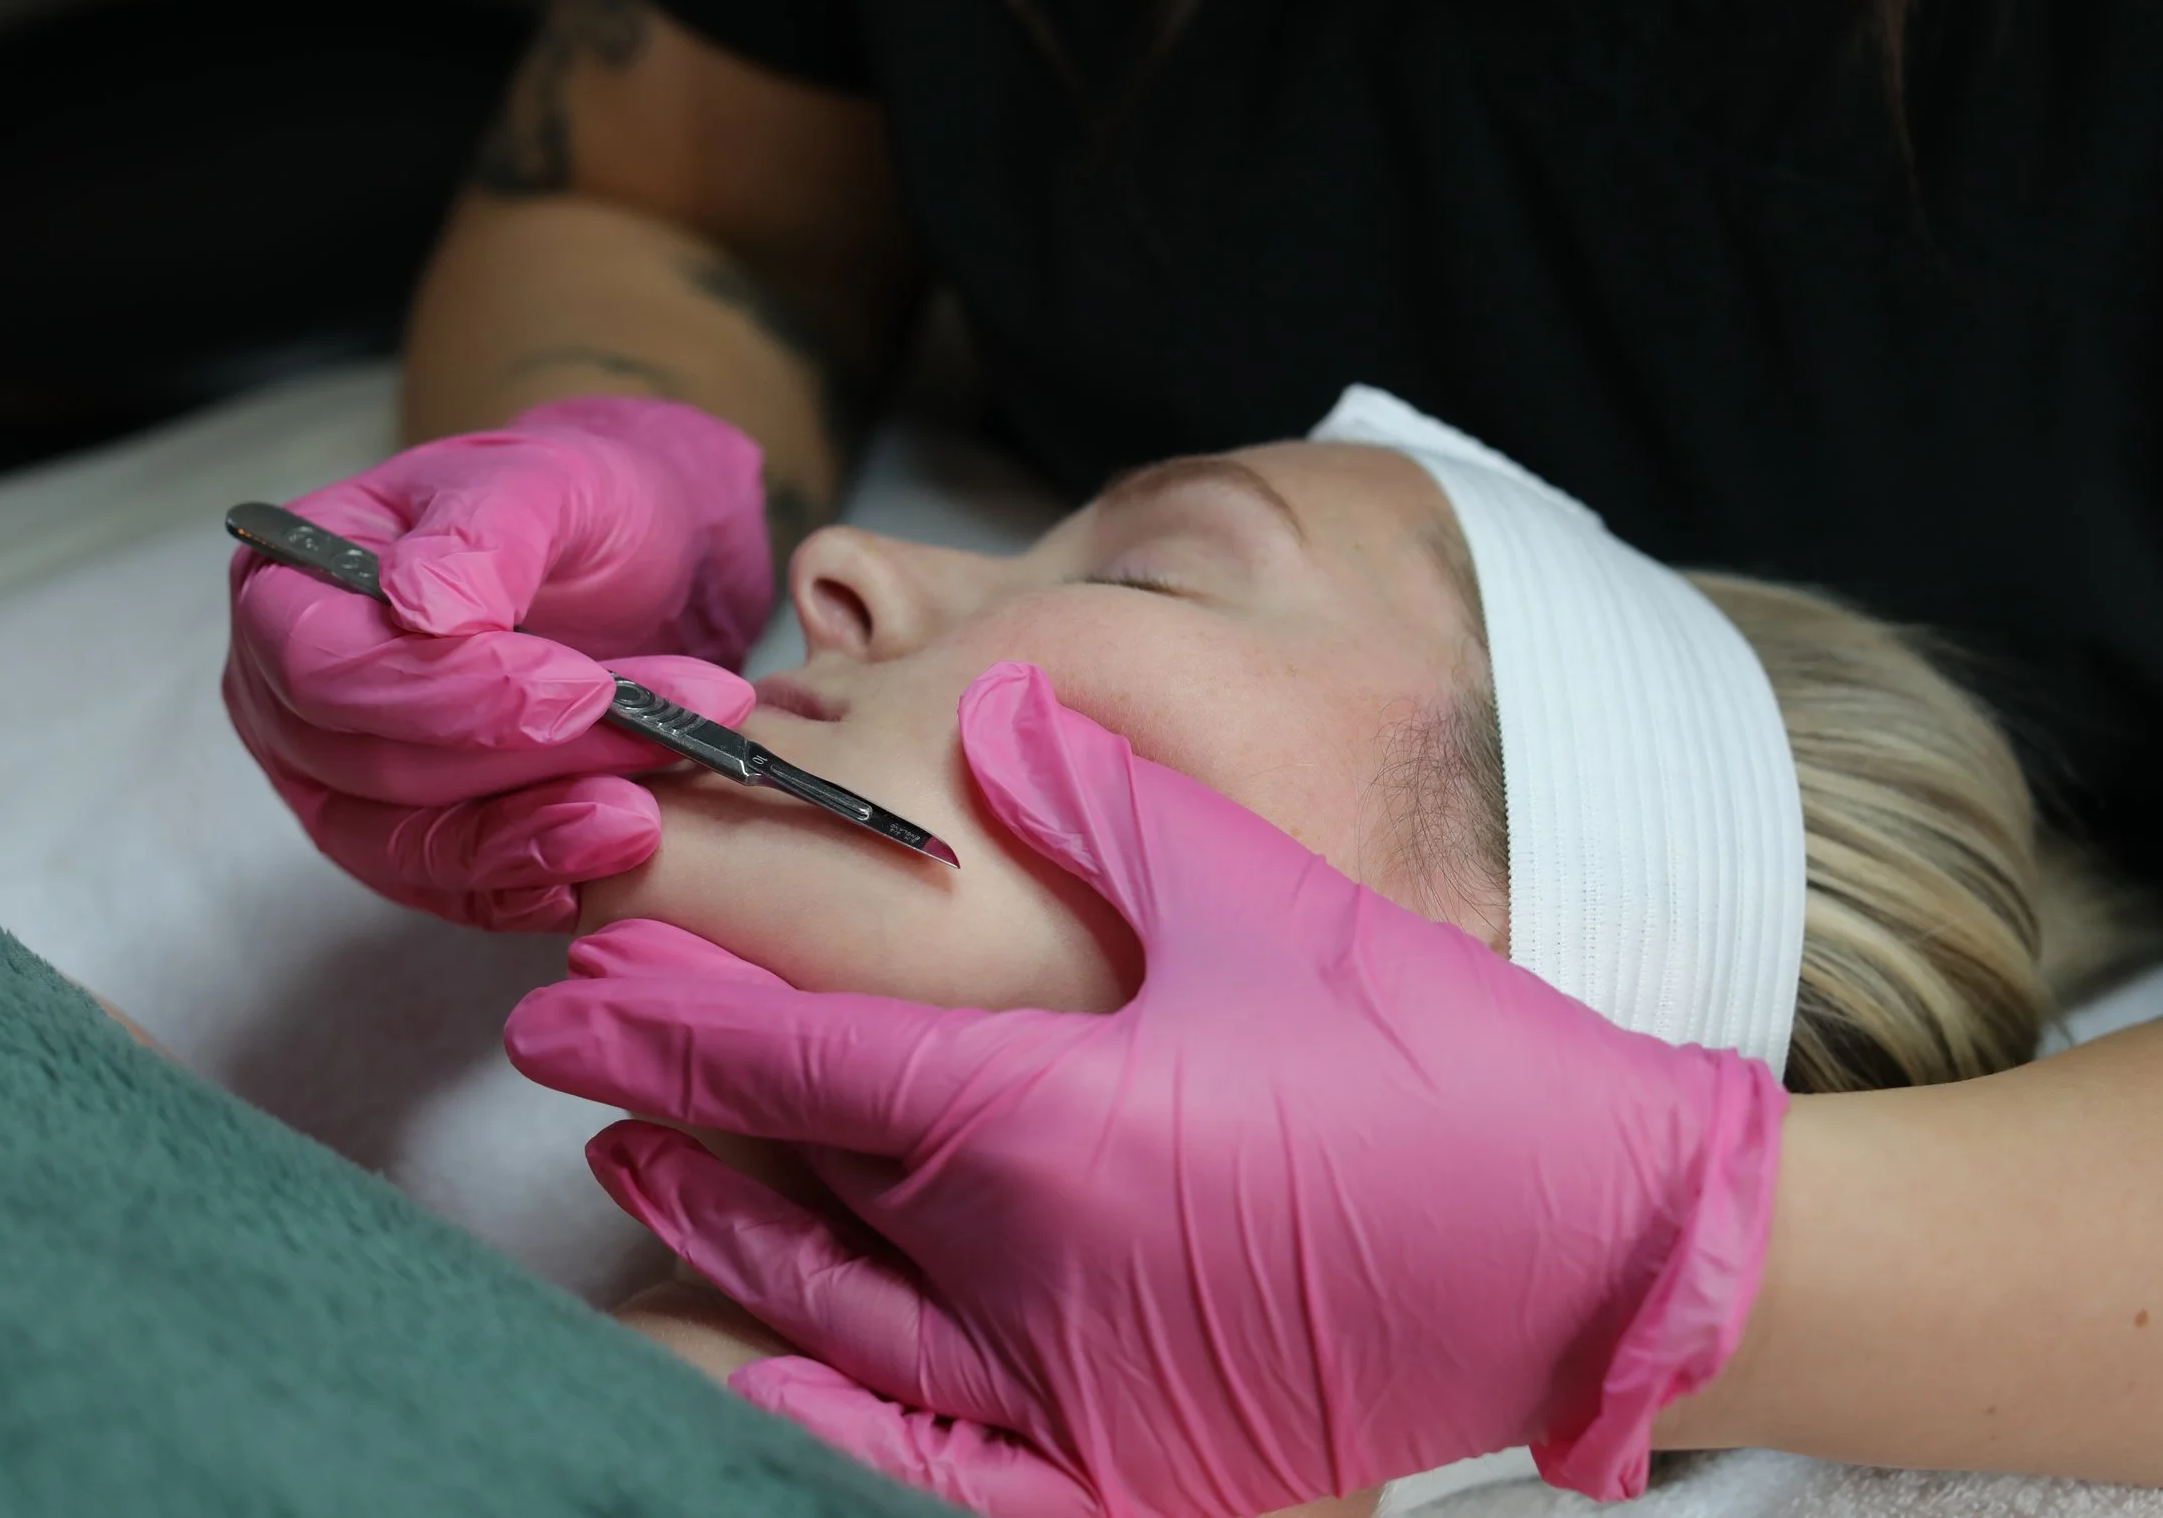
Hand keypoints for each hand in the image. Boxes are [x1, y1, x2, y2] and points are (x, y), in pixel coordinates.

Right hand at [226, 396, 773, 930]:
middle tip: (663, 737)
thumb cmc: (565, 506)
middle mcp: (286, 695)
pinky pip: (447, 888)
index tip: (582, 688)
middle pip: (375, 763)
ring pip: (410, 843)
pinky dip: (527, 884)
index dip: (449, 692)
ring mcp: (335, 780)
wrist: (619, 563)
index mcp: (288, 585)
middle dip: (526, 760)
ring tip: (645, 816)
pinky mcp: (402, 842)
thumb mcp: (544, 479)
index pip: (328, 666)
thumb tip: (424, 606)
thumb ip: (484, 532)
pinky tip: (605, 860)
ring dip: (533, 836)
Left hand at [504, 663, 1786, 1515]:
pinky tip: (767, 1390)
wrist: (1593, 1240)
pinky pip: (935, 1465)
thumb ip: (1103, 811)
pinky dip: (832, 1431)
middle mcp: (1026, 1279)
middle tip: (570, 1051)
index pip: (804, 1065)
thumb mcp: (1263, 904)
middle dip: (669, 1110)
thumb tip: (992, 720)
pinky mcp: (1131, 1468)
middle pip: (794, 1188)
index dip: (674, 1016)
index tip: (569, 981)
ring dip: (719, 1243)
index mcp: (1048, 1128)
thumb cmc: (1434, 1058)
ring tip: (633, 1177)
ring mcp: (1072, 1395)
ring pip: (836, 1320)